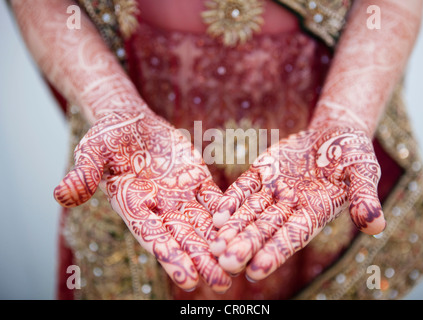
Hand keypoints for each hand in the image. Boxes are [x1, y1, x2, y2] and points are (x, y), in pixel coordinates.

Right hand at [54, 111, 230, 292]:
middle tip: (222, 282)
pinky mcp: (197, 180)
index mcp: (133, 206)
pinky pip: (215, 198)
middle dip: (202, 259)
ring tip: (237, 262)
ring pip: (202, 223)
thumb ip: (83, 174)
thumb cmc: (107, 136)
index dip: (171, 258)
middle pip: (183, 237)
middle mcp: (159, 207)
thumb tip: (60, 194)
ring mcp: (180, 195)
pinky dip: (228, 211)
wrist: (131, 121)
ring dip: (219, 243)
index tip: (188, 280)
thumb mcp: (92, 152)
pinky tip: (244, 225)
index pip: (153, 237)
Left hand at [210, 126, 385, 280]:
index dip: (276, 252)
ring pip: (250, 213)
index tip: (257, 270)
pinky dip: (231, 201)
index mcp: (315, 213)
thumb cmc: (354, 153)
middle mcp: (291, 207)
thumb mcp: (363, 171)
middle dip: (246, 245)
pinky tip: (216, 216)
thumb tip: (377, 226)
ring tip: (214, 245)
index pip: (293, 236)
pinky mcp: (262, 174)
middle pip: (265, 229)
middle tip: (225, 262)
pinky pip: (244, 189)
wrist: (333, 132)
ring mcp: (274, 191)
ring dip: (232, 229)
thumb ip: (365, 197)